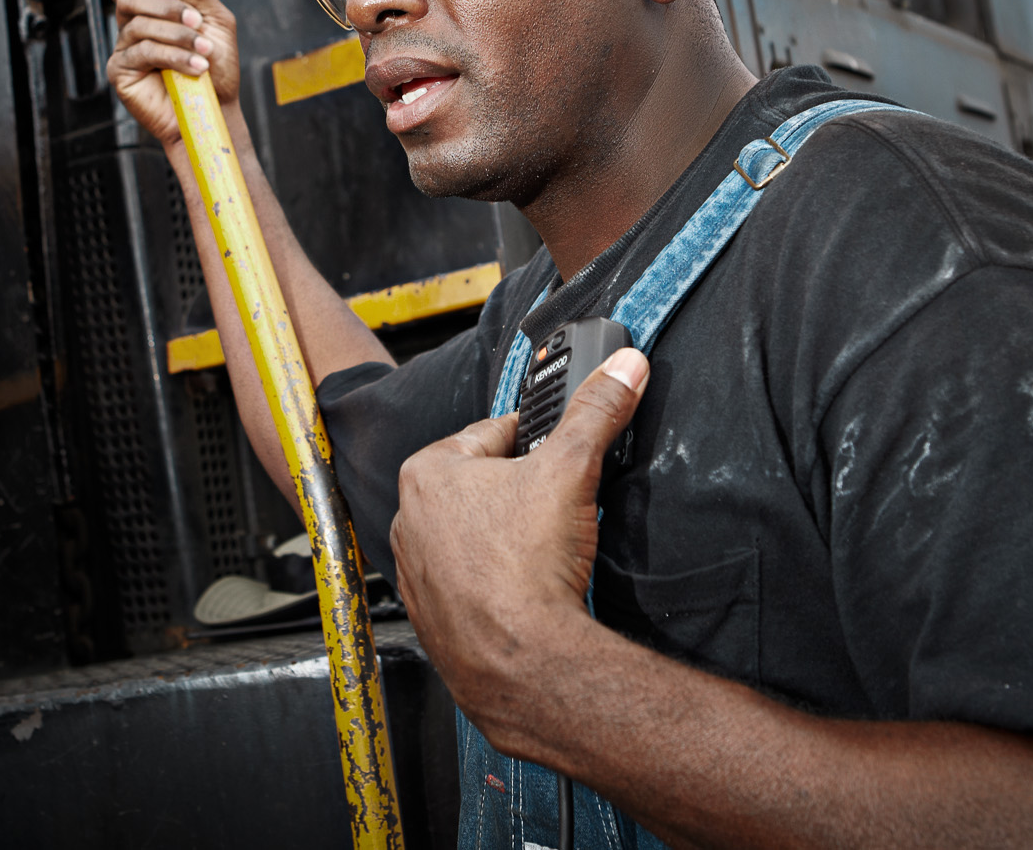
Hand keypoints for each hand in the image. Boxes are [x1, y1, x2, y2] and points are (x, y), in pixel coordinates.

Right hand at [101, 0, 240, 145]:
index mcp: (151, 8)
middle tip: (196, 21)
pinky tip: (196, 67)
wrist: (219, 108)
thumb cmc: (216, 64)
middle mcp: (132, 25)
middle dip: (166, 5)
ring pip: (138, 25)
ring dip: (178, 35)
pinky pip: (142, 52)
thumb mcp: (216, 19)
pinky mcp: (122, 72)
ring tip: (204, 50)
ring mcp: (124, 48)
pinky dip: (174, 56)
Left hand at [391, 349, 649, 738]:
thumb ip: (597, 411)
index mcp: (427, 472)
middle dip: (522, 489)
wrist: (521, 663)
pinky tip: (528, 586)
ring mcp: (418, 572)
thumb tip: (622, 370)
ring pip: (474, 533)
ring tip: (546, 549)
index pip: (494, 432)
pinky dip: (496, 579)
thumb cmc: (525, 569)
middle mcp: (410, 520)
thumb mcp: (573, 468)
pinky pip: (469, 581)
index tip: (561, 449)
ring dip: (507, 535)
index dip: (537, 438)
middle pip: (483, 483)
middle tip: (559, 503)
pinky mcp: (433, 615)